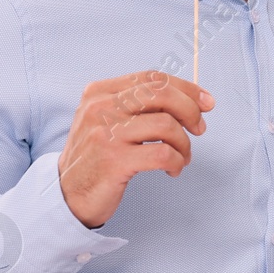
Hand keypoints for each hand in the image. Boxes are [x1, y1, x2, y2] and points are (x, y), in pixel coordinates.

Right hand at [57, 70, 213, 227]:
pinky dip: (177, 162)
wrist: (67, 194)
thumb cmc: (99, 156)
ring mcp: (105, 134)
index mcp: (100, 92)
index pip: (152, 78)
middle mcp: (100, 108)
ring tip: (182, 157)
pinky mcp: (114, 161)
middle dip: (190, 110)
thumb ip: (141, 105)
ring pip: (167, 125)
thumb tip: (196, 100)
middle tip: (199, 129)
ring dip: (184, 144)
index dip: (186, 88)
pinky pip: (164, 153)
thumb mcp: (109, 120)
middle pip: (162, 94)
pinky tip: (173, 170)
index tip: (207, 102)